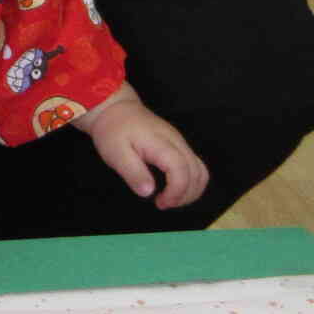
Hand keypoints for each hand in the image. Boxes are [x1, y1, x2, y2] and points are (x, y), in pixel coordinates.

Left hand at [78, 87, 208, 208]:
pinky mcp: (179, 146)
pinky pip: (195, 166)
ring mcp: (180, 143)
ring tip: (170, 200)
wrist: (115, 109)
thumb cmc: (113, 131)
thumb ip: (133, 173)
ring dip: (191, 191)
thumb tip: (148, 192)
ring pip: (200, 170)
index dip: (176, 192)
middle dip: (185, 195)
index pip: (181, 170)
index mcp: (161, 143)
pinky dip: (191, 182)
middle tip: (163, 204)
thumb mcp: (115, 153)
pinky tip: (174, 190)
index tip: (161, 203)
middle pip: (197, 172)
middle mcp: (177, 142)